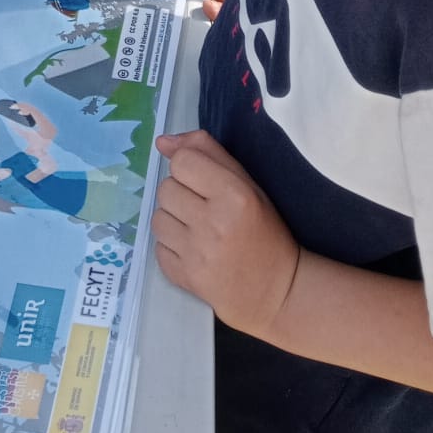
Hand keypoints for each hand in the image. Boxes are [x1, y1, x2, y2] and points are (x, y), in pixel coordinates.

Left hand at [152, 130, 299, 337]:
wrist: (275, 290)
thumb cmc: (263, 230)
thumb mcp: (246, 183)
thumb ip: (206, 152)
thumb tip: (162, 142)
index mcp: (234, 195)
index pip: (182, 162)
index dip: (189, 167)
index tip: (203, 181)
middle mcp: (213, 223)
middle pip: (165, 188)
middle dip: (180, 193)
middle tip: (202, 207)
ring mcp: (196, 254)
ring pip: (157, 217)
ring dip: (173, 219)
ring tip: (196, 228)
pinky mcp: (184, 278)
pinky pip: (158, 247)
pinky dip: (171, 246)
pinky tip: (193, 250)